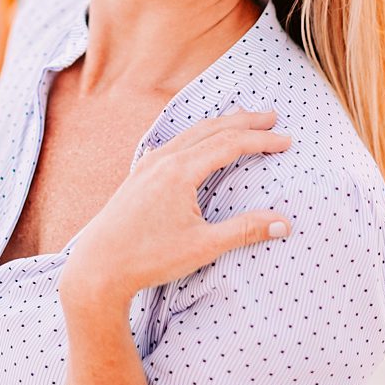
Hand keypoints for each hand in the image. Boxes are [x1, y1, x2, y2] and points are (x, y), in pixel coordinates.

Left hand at [60, 110, 291, 314]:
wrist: (97, 267)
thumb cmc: (149, 258)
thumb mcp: (203, 246)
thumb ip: (245, 230)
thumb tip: (285, 223)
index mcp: (181, 171)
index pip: (229, 144)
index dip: (261, 141)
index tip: (287, 140)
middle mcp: (164, 159)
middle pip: (211, 130)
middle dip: (244, 122)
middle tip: (272, 116)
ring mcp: (148, 165)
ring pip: (191, 134)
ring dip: (220, 126)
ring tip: (242, 121)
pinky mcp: (138, 175)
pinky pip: (174, 144)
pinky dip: (196, 136)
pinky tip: (197, 143)